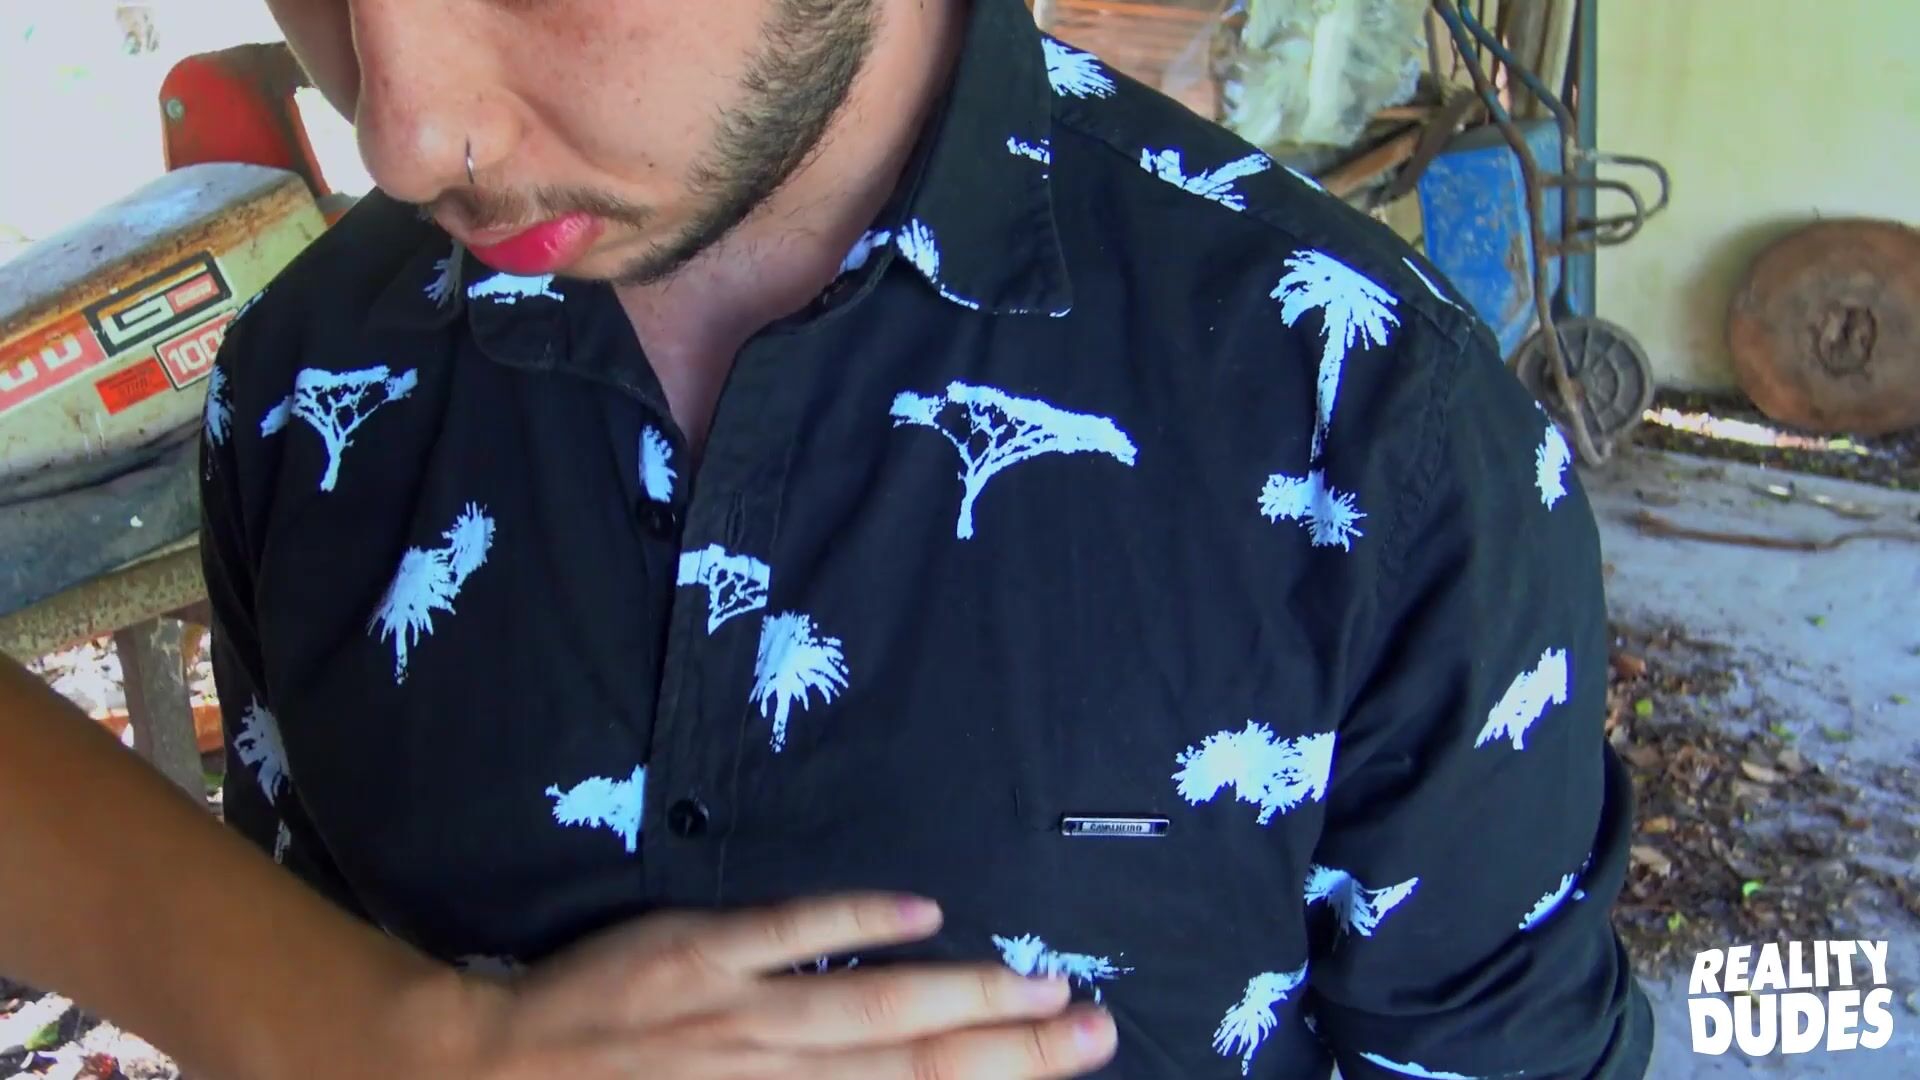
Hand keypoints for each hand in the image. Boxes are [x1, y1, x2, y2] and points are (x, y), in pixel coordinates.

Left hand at [449, 892, 1118, 1078]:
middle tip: (1095, 1027)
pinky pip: (783, 935)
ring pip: (865, 1009)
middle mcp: (774, 1076)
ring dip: (961, 997)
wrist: (495, 1074)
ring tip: (1041, 983)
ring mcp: (737, 1013)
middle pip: (912, 1064)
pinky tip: (919, 911)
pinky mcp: (695, 955)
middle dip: (1011, 1051)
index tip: (1075, 1054)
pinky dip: (850, 923)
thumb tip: (891, 1066)